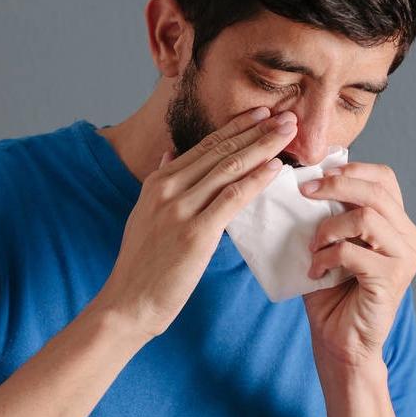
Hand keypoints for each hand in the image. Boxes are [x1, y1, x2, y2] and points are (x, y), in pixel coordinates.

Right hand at [97, 106, 298, 339]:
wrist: (127, 302)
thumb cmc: (141, 263)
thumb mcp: (143, 213)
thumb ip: (160, 181)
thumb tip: (169, 153)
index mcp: (157, 181)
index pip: (204, 146)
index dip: (236, 127)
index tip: (260, 114)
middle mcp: (167, 188)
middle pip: (221, 151)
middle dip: (256, 131)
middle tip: (286, 117)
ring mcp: (180, 209)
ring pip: (229, 168)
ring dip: (262, 147)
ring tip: (288, 133)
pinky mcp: (195, 234)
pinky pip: (231, 199)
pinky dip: (255, 181)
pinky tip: (275, 168)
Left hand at [298, 162, 415, 366]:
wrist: (339, 340)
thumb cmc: (330, 289)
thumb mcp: (329, 241)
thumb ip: (328, 212)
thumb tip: (306, 177)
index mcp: (397, 224)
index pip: (384, 178)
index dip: (351, 168)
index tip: (317, 173)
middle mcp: (409, 238)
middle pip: (376, 191)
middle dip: (334, 185)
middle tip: (304, 192)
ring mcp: (405, 259)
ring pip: (365, 217)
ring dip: (327, 228)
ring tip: (313, 247)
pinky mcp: (391, 279)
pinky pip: (351, 251)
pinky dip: (325, 256)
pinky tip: (316, 271)